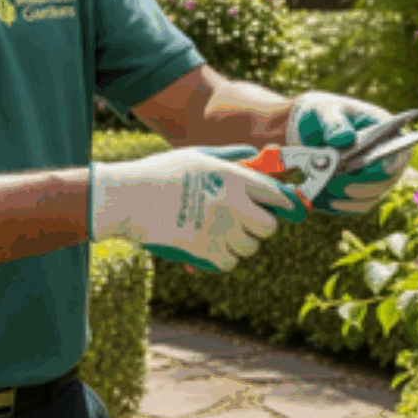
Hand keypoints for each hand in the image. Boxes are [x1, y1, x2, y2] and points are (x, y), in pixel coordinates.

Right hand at [89, 146, 302, 271]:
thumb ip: (229, 156)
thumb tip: (253, 154)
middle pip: (268, 227)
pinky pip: (230, 263)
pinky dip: (223, 259)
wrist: (128, 197)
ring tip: (223, 236)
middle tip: (245, 225)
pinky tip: (211, 249)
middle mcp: (232, 203)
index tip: (288, 210)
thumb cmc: (159, 173)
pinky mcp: (206, 251)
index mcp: (232, 176)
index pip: (276, 194)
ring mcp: (220, 229)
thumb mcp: (196, 156)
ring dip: (240, 245)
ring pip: (250, 248)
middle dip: (259, 228)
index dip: (286, 204)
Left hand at [287, 91, 410, 215]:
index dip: (396, 160)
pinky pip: (356, 205)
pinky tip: (322, 200)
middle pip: (387, 179)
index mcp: (386, 130)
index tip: (384, 167)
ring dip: (348, 197)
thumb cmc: (322, 114)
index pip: (401, 148)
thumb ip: (333, 123)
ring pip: (371, 196)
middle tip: (339, 184)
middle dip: (363, 185)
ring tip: (323, 188)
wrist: (309, 129)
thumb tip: (345, 139)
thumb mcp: (323, 111)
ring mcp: (375, 176)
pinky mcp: (360, 191)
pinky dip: (340, 205)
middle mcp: (386, 156)